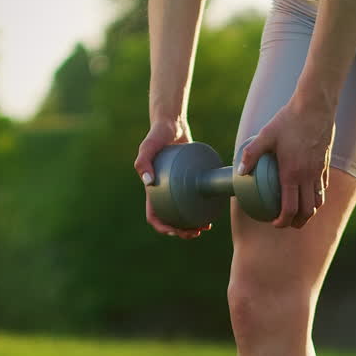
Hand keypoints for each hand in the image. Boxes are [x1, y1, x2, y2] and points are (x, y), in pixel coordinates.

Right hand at [133, 118, 212, 239]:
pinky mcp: (188, 182)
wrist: (173, 124)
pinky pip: (195, 199)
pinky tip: (212, 211)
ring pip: (184, 213)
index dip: (163, 227)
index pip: (154, 215)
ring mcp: (177, 188)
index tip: (175, 231)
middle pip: (172, 219)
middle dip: (182, 231)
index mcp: (152, 190)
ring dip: (193, 224)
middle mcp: (164, 192)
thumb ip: (143, 160)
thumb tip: (148, 182)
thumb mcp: (148, 146)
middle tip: (197, 232)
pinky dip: (202, 208)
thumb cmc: (157, 135)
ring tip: (205, 227)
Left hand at [237, 95, 334, 228]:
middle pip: (307, 211)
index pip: (290, 208)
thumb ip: (252, 154)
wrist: (315, 106)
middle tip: (286, 223)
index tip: (275, 223)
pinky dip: (316, 197)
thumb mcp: (266, 135)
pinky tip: (307, 193)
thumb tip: (240, 172)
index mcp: (292, 173)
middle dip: (297, 222)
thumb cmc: (289, 120)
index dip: (283, 221)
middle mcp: (308, 176)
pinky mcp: (325, 164)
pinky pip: (323, 188)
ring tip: (298, 213)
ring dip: (309, 212)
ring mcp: (319, 171)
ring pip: (318, 202)